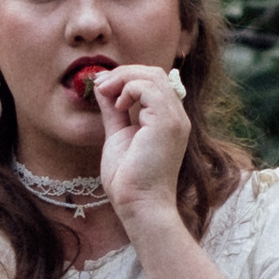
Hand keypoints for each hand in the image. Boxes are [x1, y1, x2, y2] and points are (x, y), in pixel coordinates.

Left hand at [93, 64, 188, 223]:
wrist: (139, 205)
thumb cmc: (129, 180)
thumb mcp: (118, 136)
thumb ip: (113, 112)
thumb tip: (103, 89)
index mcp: (168, 120)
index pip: (154, 82)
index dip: (128, 77)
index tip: (103, 86)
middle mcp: (177, 117)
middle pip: (155, 73)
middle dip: (124, 72)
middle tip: (101, 84)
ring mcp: (175, 119)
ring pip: (152, 75)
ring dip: (123, 77)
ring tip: (106, 92)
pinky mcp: (166, 123)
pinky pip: (148, 88)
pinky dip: (128, 89)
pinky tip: (117, 106)